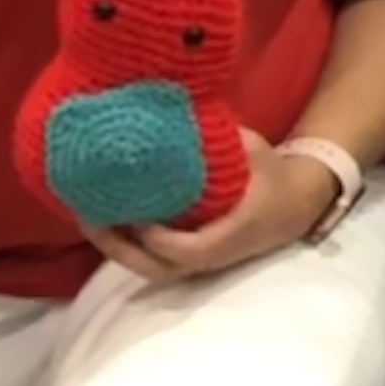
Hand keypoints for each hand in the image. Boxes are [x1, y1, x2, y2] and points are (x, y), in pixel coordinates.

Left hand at [106, 130, 335, 280]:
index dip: (158, 238)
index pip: (187, 250)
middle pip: (157, 268)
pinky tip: (107, 220)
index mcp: (232, 234)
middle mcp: (213, 257)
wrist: (296, 206)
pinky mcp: (190, 258)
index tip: (136, 214)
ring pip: (150, 268)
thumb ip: (222, 139)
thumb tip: (179, 116)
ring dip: (117, 247)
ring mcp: (200, 263)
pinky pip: (154, 259)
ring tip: (88, 216)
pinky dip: (127, 245)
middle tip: (89, 215)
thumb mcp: (255, 150)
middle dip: (119, 246)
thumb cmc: (274, 177)